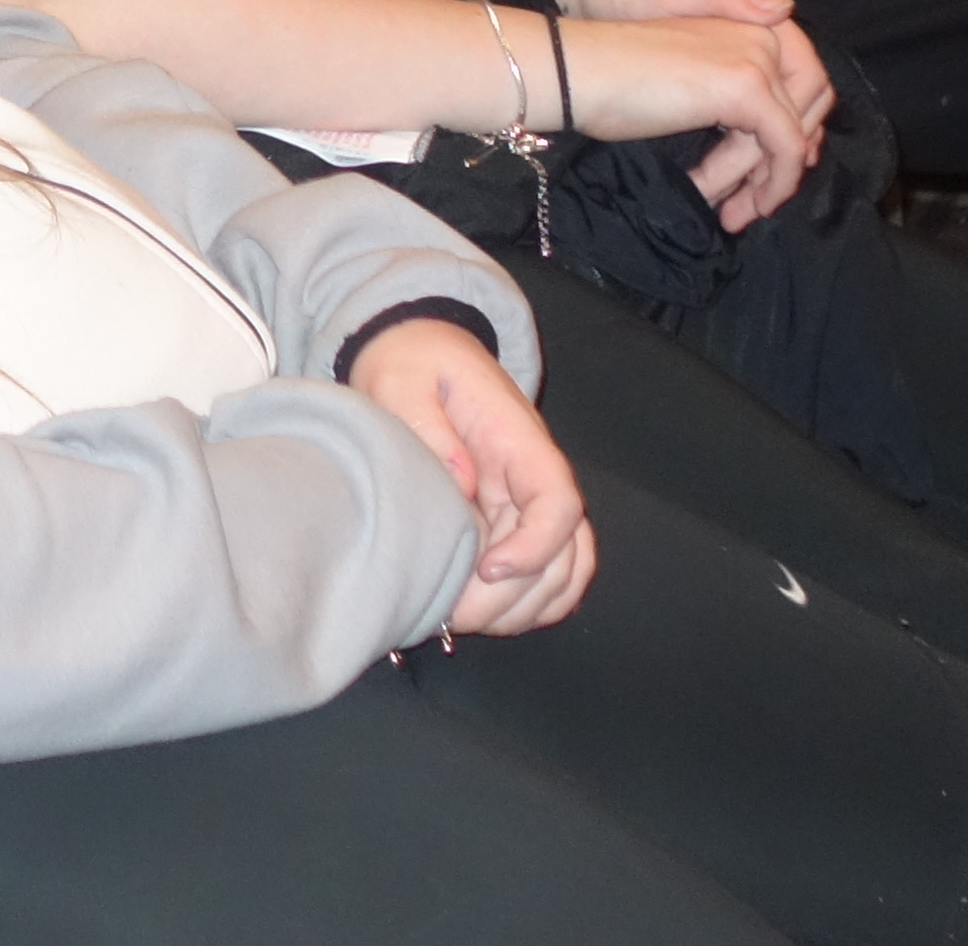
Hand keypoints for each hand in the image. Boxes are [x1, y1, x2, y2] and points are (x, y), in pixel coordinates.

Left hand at [340, 317, 592, 637]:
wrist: (420, 349)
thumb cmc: (412, 363)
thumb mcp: (403, 378)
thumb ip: (427, 425)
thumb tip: (461, 484)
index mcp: (518, 440)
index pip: (558, 502)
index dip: (535, 546)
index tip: (487, 569)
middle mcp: (535, 478)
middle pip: (564, 554)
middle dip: (516, 597)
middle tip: (456, 613)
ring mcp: (526, 505)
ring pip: (561, 574)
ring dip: (521, 610)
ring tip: (461, 619)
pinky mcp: (510, 522)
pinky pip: (545, 574)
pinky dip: (524, 606)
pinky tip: (478, 614)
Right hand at [542, 12, 830, 228]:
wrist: (574, 70)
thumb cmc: (614, 81)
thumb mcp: (689, 88)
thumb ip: (738, 106)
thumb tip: (791, 149)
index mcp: (744, 23)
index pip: (803, 83)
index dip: (796, 133)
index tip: (770, 176)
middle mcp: (759, 32)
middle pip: (805, 111)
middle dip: (781, 165)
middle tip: (752, 206)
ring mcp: (755, 57)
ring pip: (789, 135)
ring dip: (762, 183)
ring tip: (732, 216)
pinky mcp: (745, 85)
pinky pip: (783, 147)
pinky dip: (770, 184)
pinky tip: (734, 206)